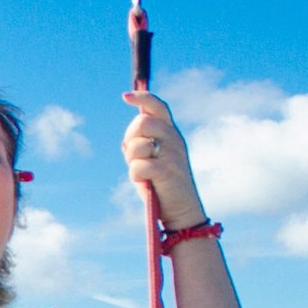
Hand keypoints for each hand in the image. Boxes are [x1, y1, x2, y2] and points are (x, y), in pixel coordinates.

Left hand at [121, 92, 206, 228]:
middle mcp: (174, 139)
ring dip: (132, 159)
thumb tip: (128, 137)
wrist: (181, 210)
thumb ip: (142, 144)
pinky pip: (138, 166)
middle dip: (130, 139)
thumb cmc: (161, 185)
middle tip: (134, 156)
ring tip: (143, 172)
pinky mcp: (168, 171)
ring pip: (137, 144)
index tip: (125, 97)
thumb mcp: (153, 159)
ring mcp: (173, 154)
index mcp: (171, 133)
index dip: (142, 98)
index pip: (158, 107)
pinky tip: (145, 182)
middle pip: (141, 122)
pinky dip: (136, 175)